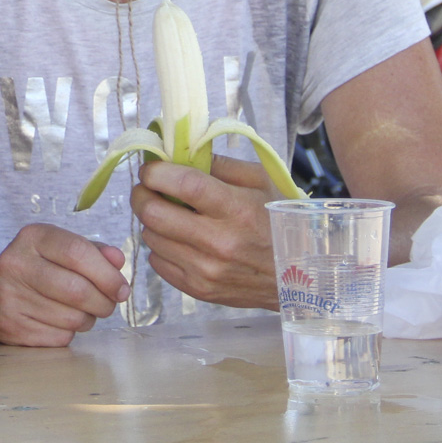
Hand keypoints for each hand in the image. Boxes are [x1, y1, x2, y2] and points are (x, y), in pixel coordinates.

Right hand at [0, 224, 129, 345]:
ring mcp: (8, 297)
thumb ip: (94, 252)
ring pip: (71, 318)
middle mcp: (15, 264)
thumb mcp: (64, 249)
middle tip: (109, 304)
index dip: (107, 274)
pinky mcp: (9, 327)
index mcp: (32, 237)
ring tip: (80, 310)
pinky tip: (59, 321)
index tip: (122, 289)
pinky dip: (69, 333)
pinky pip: (59, 338)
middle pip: (76, 290)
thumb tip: (117, 261)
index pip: (77, 252)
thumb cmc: (42, 268)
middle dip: (103, 302)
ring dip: (87, 319)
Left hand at [132, 156, 279, 309]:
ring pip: (151, 237)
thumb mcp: (261, 182)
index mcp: (238, 210)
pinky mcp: (199, 290)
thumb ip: (220, 163)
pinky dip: (161, 246)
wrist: (300, 278)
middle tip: (146, 187)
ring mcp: (207, 271)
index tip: (150, 167)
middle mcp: (220, 243)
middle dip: (141, 195)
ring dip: (152, 221)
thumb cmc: (279, 221)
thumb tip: (180, 153)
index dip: (157, 172)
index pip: (185, 185)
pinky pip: (157, 262)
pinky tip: (179, 239)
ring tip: (169, 214)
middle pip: (155, 214)